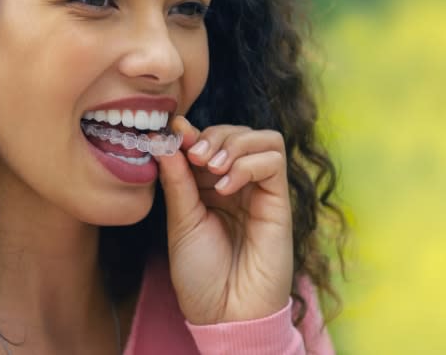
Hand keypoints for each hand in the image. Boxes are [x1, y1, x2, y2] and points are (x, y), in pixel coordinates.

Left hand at [155, 116, 293, 324]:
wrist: (225, 313)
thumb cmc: (200, 275)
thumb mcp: (181, 221)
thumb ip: (178, 180)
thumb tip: (165, 139)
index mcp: (209, 187)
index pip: (209, 141)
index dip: (192, 132)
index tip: (173, 132)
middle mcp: (237, 184)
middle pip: (237, 132)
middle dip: (213, 135)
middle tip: (194, 156)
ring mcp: (260, 192)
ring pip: (263, 138)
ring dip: (233, 144)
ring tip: (211, 170)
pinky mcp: (279, 202)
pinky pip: (274, 161)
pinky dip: (248, 164)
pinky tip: (226, 187)